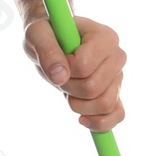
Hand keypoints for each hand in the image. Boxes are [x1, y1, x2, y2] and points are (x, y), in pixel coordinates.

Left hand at [24, 14, 126, 130]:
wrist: (55, 40)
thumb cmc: (48, 33)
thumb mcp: (37, 34)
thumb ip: (46, 50)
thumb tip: (59, 76)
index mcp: (104, 36)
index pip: (84, 65)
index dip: (64, 68)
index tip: (59, 57)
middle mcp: (117, 56)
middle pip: (93, 87)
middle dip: (68, 87)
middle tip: (61, 74)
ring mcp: (118, 77)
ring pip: (104, 104)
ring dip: (77, 104)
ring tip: (69, 89)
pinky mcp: (115, 94)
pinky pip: (116, 115)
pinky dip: (99, 122)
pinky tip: (82, 118)